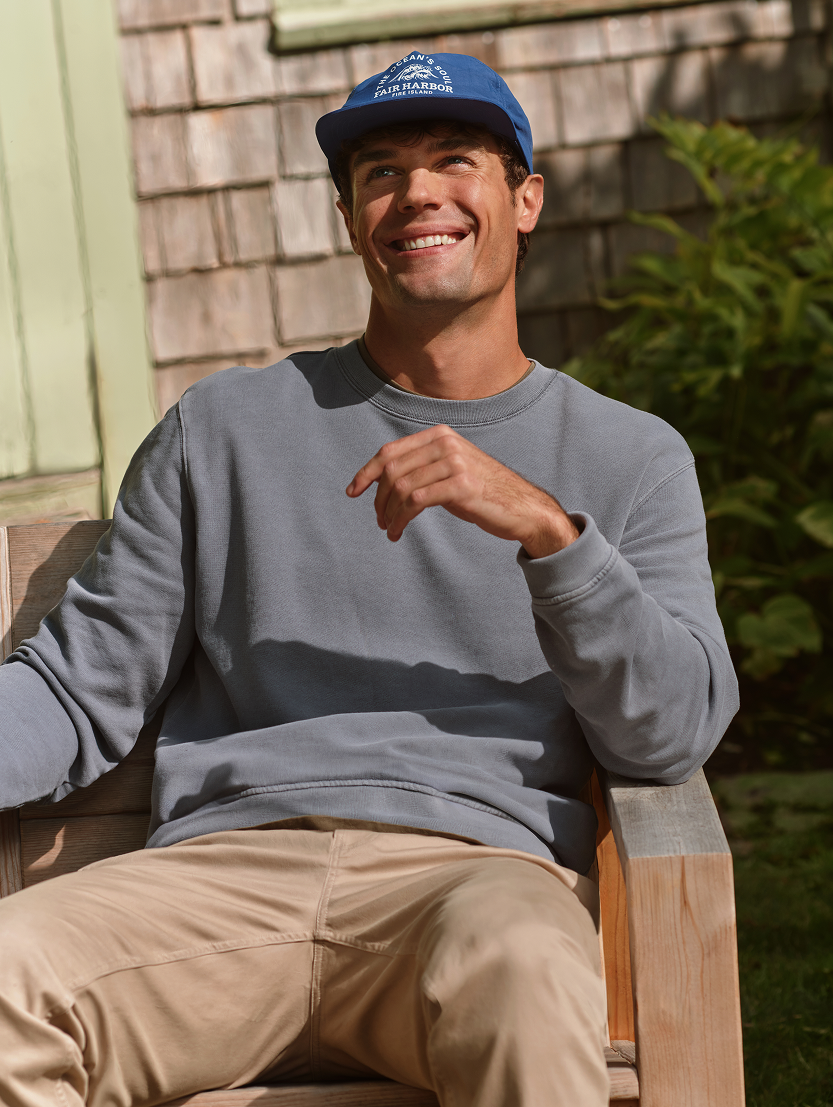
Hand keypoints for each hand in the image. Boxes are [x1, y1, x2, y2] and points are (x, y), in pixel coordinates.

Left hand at [346, 424, 578, 557]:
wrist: (522, 507)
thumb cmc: (483, 493)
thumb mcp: (450, 470)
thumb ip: (423, 467)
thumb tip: (386, 479)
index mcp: (440, 435)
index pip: (390, 451)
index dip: (366, 472)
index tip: (353, 492)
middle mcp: (445, 443)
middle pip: (392, 470)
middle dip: (378, 499)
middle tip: (379, 520)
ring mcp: (454, 462)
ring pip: (401, 487)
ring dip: (389, 513)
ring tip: (389, 529)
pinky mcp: (461, 485)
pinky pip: (416, 502)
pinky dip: (401, 519)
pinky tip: (398, 532)